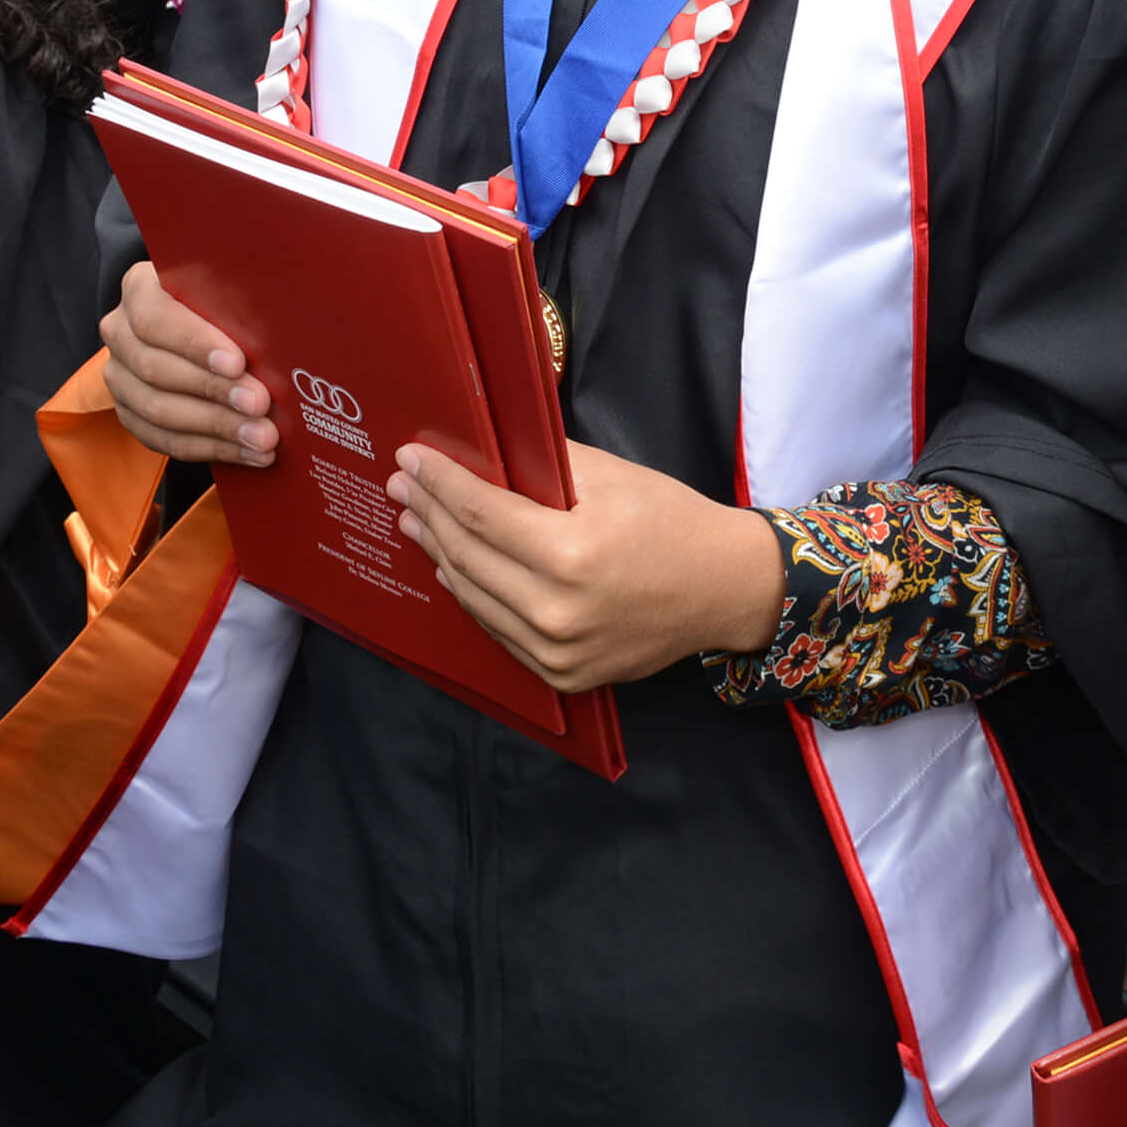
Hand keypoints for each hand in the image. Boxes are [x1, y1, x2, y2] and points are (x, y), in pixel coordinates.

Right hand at [97, 261, 275, 466]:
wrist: (198, 321)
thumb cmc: (221, 298)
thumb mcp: (227, 285)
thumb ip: (239, 299)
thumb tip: (283, 321)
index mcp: (139, 289)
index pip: (155, 319)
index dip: (195, 343)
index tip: (237, 363)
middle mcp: (120, 332)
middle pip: (157, 369)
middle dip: (214, 391)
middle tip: (260, 405)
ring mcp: (120, 375)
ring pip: (158, 411)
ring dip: (217, 428)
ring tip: (262, 437)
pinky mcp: (129, 412)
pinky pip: (163, 439)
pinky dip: (211, 448)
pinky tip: (248, 451)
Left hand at [387, 441, 784, 692]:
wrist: (723, 590)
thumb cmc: (673, 522)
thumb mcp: (613, 477)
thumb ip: (545, 465)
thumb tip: (483, 451)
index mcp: (572, 555)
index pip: (481, 514)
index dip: (441, 482)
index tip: (412, 458)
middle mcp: (557, 612)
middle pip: (467, 556)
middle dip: (428, 514)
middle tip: (403, 484)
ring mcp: (556, 652)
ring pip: (473, 597)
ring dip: (439, 554)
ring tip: (417, 520)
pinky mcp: (560, 674)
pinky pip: (497, 629)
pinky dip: (471, 593)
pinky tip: (454, 565)